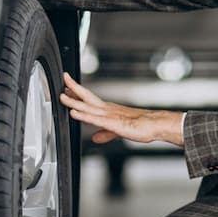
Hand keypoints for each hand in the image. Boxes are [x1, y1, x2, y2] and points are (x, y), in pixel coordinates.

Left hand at [58, 73, 182, 146]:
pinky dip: (84, 115)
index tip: (66, 87)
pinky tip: (75, 113)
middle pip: (87, 97)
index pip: (89, 99)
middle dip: (74, 88)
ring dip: (74, 101)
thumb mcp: (117, 131)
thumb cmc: (140, 125)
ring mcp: (109, 115)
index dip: (77, 93)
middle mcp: (107, 109)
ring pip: (88, 107)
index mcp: (108, 109)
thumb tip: (95, 137)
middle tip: (63, 79)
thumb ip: (104, 133)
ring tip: (63, 96)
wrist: (155, 125)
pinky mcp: (113, 123)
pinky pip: (95, 119)